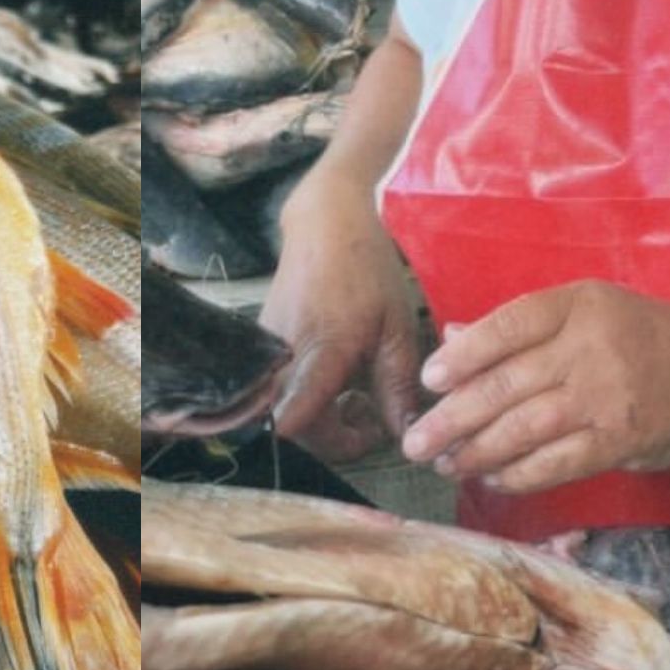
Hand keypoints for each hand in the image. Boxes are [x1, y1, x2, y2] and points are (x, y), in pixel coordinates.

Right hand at [261, 173, 420, 461]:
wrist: (324, 226)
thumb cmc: (366, 272)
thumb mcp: (396, 328)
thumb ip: (399, 386)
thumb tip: (407, 437)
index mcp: (323, 351)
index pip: (300, 408)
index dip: (302, 432)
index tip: (319, 442)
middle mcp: (285, 360)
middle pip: (299, 430)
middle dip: (336, 438)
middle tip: (370, 419)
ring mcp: (268, 358)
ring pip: (287, 414)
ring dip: (324, 421)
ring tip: (356, 398)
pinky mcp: (262, 354)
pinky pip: (280, 395)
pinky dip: (310, 401)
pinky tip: (335, 382)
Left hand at [401, 280, 669, 491]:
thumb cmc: (645, 341)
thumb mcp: (589, 315)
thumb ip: (522, 330)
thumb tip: (451, 337)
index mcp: (579, 304)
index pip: (508, 325)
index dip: (462, 356)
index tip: (428, 381)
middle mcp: (590, 345)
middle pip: (505, 385)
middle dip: (452, 419)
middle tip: (416, 442)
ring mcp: (606, 394)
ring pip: (522, 429)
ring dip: (476, 453)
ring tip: (446, 465)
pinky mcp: (619, 439)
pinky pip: (553, 463)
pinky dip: (516, 476)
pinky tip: (492, 479)